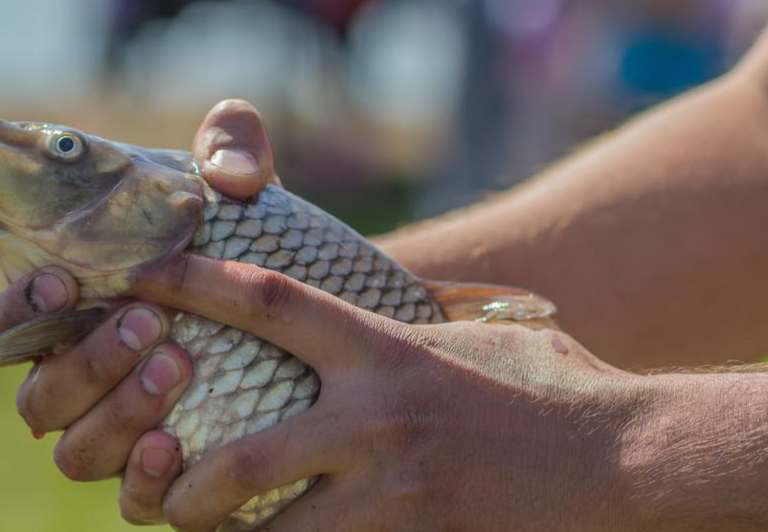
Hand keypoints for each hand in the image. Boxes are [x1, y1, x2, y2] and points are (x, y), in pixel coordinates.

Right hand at [0, 99, 280, 523]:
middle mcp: (84, 382)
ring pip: (77, 451)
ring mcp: (121, 435)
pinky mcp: (166, 478)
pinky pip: (132, 502)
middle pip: (39, 396)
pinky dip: (145, 480)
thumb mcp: (244, 189)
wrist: (314, 312)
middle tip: (150, 321)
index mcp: (76, 315)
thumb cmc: (252, 246)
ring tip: (180, 365)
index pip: (4, 324)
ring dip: (117, 412)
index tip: (59, 280)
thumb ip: (231, 148)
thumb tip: (231, 171)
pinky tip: (178, 446)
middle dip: (86, 359)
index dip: (13, 310)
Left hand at [121, 255, 643, 530]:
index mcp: (383, 352)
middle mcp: (376, 421)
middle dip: (187, 484)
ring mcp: (398, 493)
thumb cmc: (555, 386)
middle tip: (166, 486)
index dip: (193, 282)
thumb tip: (404, 310)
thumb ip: (423, 326)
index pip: (268, 302)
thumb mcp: (482, 335)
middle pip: (242, 458)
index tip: (139, 273)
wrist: (628, 458)